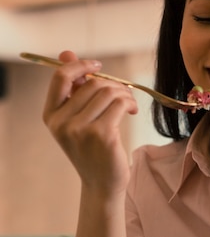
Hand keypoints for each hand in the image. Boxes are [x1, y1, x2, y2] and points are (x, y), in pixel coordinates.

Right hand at [43, 50, 137, 195]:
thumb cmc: (91, 150)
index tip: (97, 67)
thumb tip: (66, 53)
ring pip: (107, 92)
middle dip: (112, 84)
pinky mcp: (102, 135)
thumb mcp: (76, 120)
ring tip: (129, 105)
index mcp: (51, 115)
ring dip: (124, 94)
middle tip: (123, 95)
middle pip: (91, 83)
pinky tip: (132, 111)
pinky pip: (119, 104)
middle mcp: (62, 122)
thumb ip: (72, 88)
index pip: (61, 77)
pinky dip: (130, 103)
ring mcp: (80, 129)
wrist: (101, 184)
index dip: (80, 65)